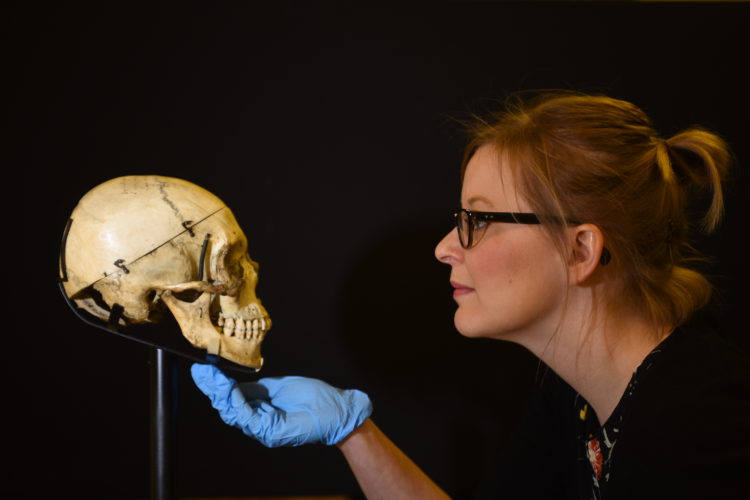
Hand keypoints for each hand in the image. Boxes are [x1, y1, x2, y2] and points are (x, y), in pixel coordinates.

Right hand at [191, 364, 372, 446]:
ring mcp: (264, 429)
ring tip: (213, 379)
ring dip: (221, 396)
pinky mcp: (272, 432)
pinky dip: (238, 404)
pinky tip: (232, 390)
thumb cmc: (314, 398)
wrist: (337, 409)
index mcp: (260, 410)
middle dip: (213, 389)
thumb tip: (233, 384)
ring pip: (234, 415)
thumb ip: (256, 389)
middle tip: (201, 372)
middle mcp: (259, 422)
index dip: (216, 385)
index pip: (232, 400)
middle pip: (227, 408)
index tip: (203, 370)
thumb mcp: (278, 387)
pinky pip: (249, 419)